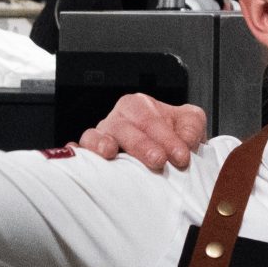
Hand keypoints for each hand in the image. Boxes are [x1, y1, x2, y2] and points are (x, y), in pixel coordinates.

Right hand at [81, 94, 210, 171]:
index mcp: (139, 106)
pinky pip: (78, 151)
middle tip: (158, 161)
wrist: (164, 148)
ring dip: (100, 144)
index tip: (181, 156)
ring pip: (94, 136)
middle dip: (141, 145)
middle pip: (124, 128)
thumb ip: (191, 126)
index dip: (168, 139)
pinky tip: (79, 158)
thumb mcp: (190, 122)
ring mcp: (100, 136)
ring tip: (110, 153)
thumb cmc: (173, 134)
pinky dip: (76, 153)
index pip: (151, 120)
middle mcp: (117, 119)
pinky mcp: (89, 154)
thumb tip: (185, 141)